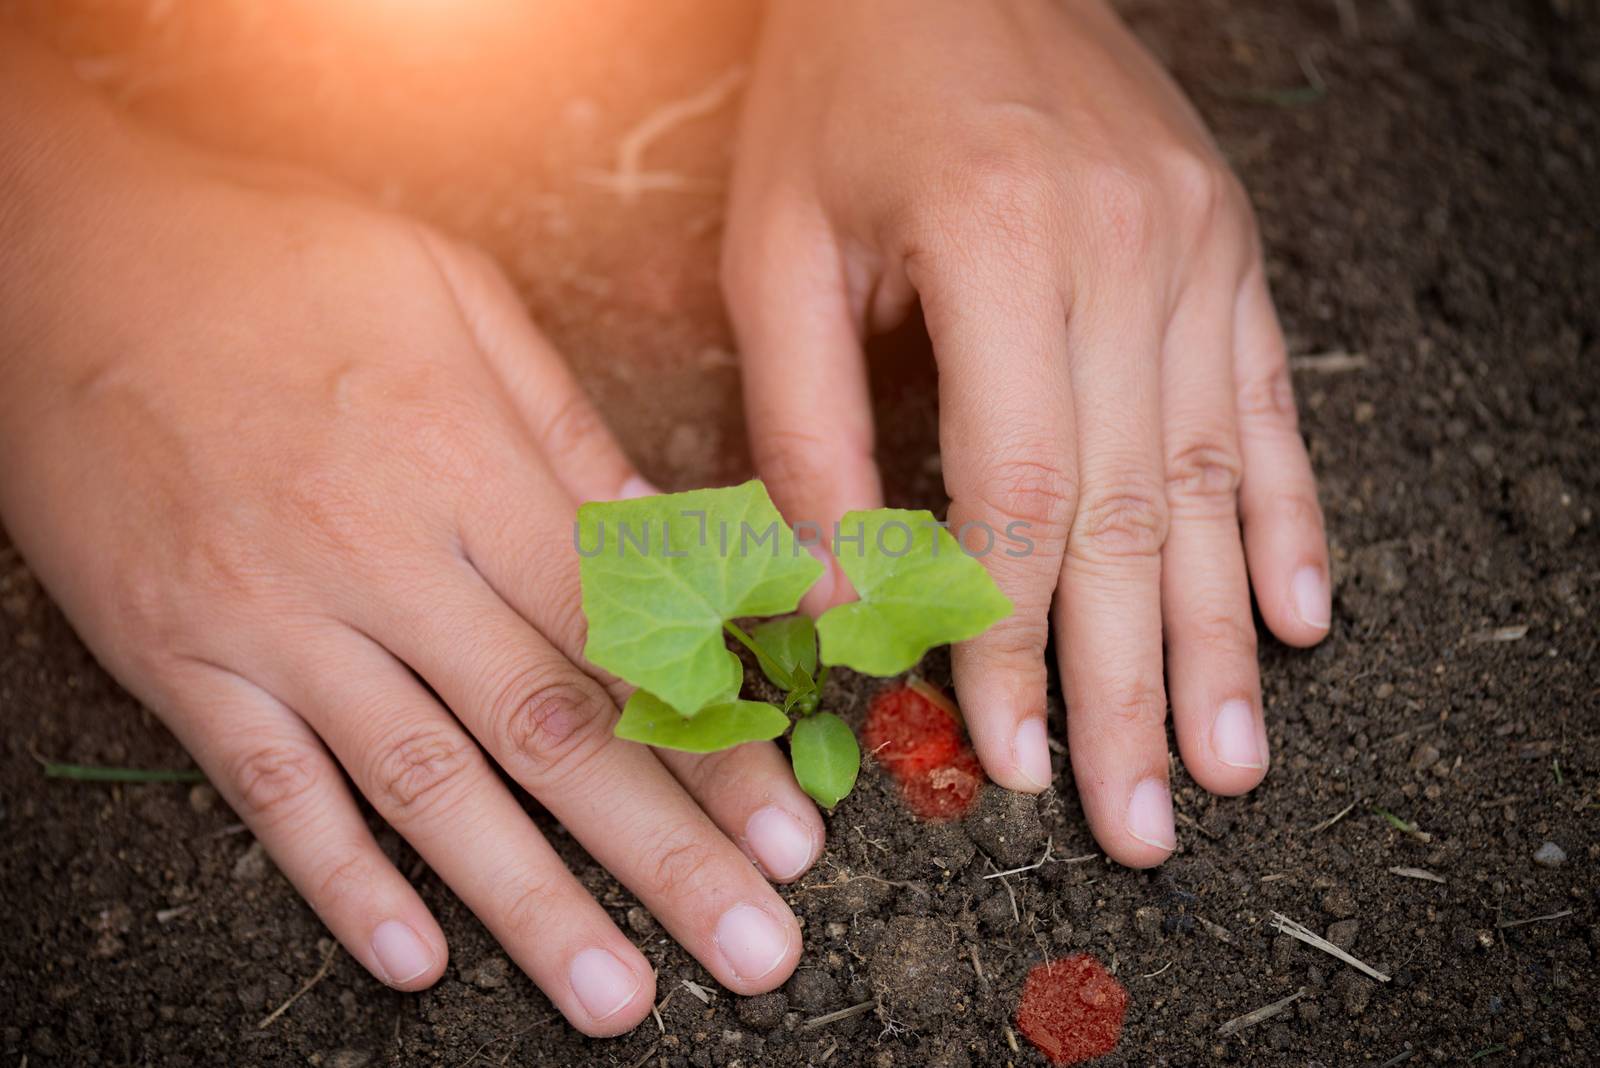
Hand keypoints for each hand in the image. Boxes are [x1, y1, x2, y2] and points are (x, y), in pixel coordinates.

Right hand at [0, 70, 819, 1034]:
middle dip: (665, 852)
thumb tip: (668, 536)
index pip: (624, 635)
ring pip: (426, 787)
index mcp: (469, 467)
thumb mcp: (457, 297)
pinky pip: (269, 789)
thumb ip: (567, 432)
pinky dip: (340, 879)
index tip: (786, 830)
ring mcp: (277, 620)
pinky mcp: (181, 657)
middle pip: (550, 732)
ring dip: (531, 904)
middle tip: (753, 950)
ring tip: (617, 996)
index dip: (715, 741)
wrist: (71, 255)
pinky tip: (412, 960)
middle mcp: (384, 560)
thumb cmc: (282, 259)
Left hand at [722, 0, 1329, 865]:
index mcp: (1003, 244)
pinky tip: (1300, 615)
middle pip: (1132, 516)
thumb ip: (804, 433)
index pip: (1016, 499)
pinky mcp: (1225, 245)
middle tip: (1143, 818)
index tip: (1005, 757)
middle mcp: (1127, 249)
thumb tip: (830, 601)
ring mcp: (1197, 246)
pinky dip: (1287, 518)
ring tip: (1232, 759)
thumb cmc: (840, 89)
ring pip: (1216, 481)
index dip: (1009, 644)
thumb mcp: (778, 250)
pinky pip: (1266, 404)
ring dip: (1221, 636)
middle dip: (1130, 685)